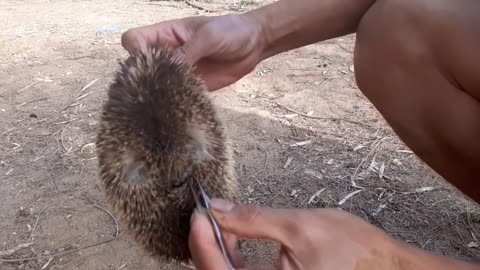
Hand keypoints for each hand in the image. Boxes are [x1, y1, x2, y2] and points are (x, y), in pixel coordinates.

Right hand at [121, 14, 265, 90]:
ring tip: (167, 101)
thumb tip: (170, 69)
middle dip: (143, 79)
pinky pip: (177, 96)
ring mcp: (178, 72)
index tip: (149, 62)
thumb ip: (189, 51)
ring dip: (159, 94)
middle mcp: (167, 54)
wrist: (254, 44)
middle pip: (140, 67)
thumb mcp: (208, 36)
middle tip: (156, 89)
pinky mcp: (191, 87)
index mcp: (166, 35)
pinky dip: (176, 103)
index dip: (135, 52)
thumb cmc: (230, 31)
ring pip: (157, 85)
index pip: (134, 40)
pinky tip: (181, 107)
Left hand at [189, 199, 397, 269]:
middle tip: (206, 215)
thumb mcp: (299, 227)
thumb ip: (254, 219)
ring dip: (219, 250)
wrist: (386, 266)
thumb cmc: (353, 250)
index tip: (199, 214)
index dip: (203, 241)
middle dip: (207, 245)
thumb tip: (219, 208)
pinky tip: (234, 237)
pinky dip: (234, 257)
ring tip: (220, 222)